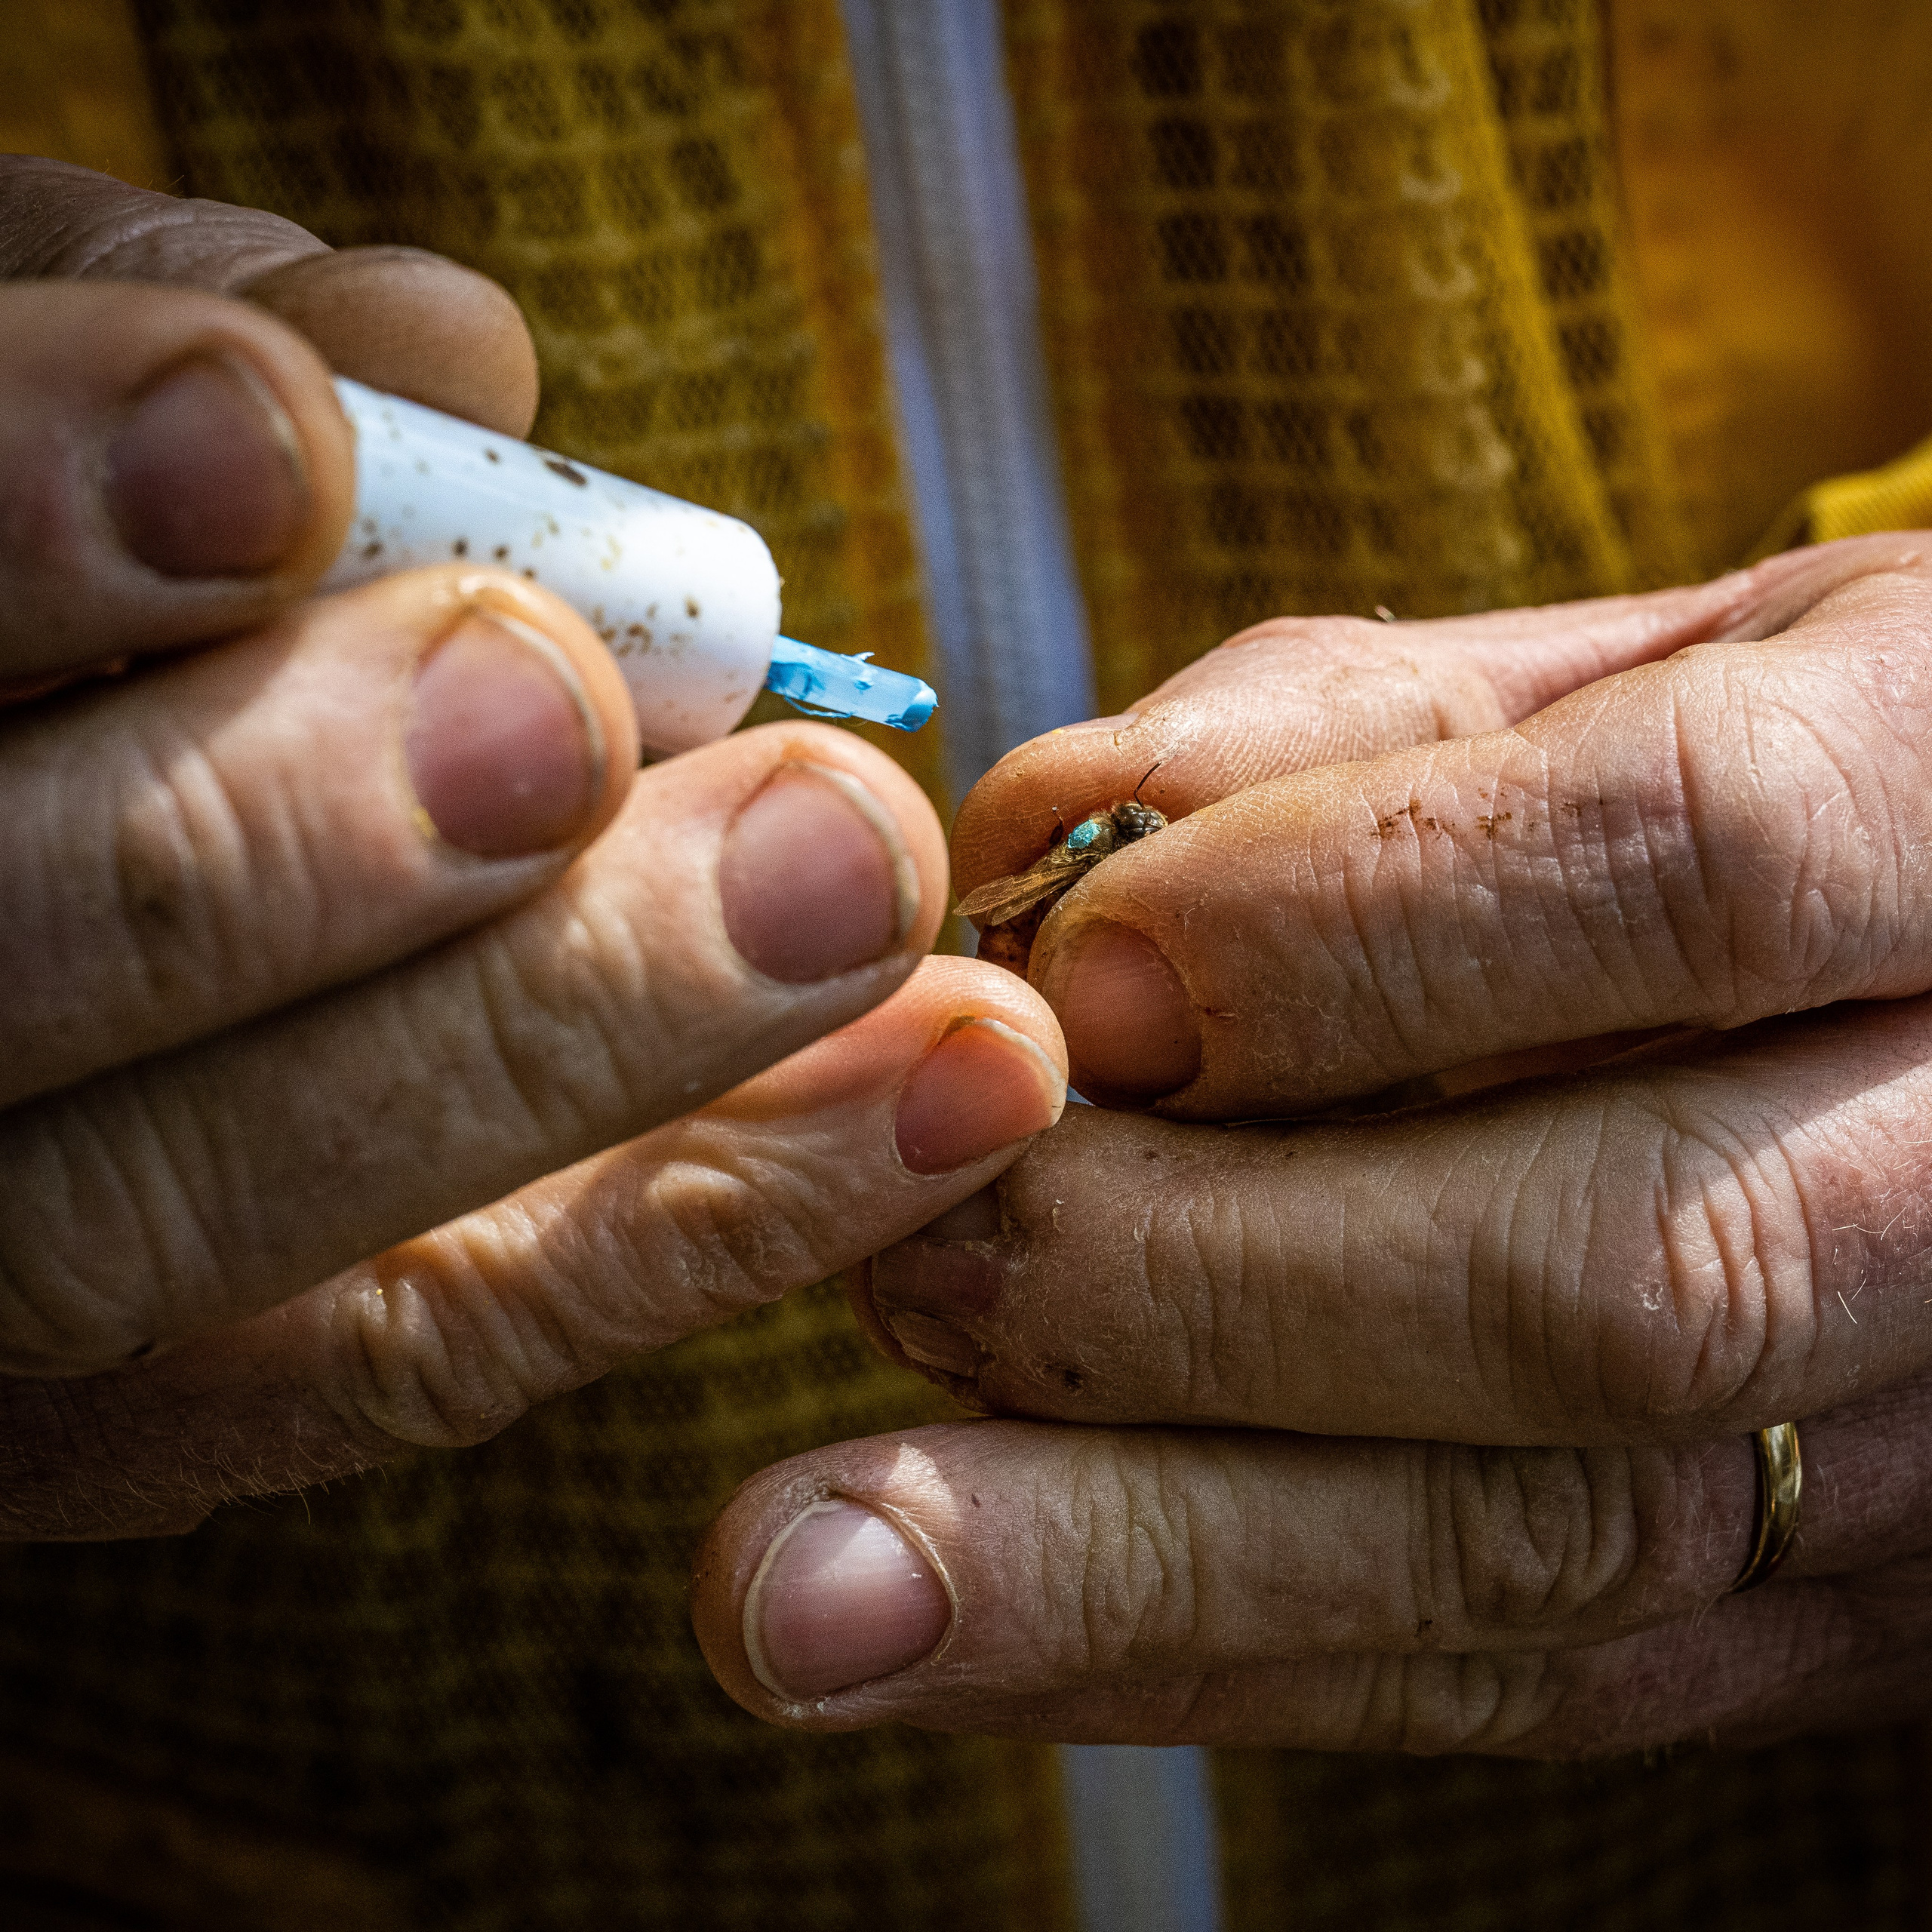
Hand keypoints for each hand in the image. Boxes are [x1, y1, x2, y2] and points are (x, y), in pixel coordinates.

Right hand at [0, 162, 1067, 1537]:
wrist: (69, 841)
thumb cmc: (63, 585)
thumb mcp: (55, 437)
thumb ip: (166, 381)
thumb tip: (443, 342)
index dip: (20, 521)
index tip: (274, 436)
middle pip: (21, 966)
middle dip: (306, 827)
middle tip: (569, 700)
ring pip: (211, 1213)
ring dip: (570, 1037)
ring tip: (857, 879)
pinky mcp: (200, 1414)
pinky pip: (438, 1345)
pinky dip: (711, 1217)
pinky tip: (958, 1080)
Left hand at [693, 538, 1931, 1751]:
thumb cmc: (1781, 766)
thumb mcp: (1637, 666)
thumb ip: (1348, 729)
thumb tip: (1037, 844)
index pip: (1699, 857)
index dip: (1351, 923)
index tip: (1076, 976)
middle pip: (1616, 1276)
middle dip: (1195, 1282)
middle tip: (902, 1261)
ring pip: (1551, 1547)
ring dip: (1136, 1560)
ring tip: (809, 1569)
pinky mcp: (1828, 1613)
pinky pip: (1519, 1677)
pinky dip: (1201, 1651)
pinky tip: (948, 1634)